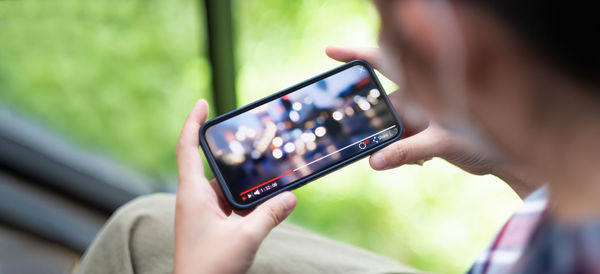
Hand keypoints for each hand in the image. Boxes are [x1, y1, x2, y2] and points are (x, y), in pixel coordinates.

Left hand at [174, 99, 296, 273]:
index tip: (202, 103)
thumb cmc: (209, 270)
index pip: (186, 148)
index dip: (192, 123)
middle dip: (232, 154)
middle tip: (253, 140)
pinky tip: (264, 203)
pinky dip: (245, 200)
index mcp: (192, 195)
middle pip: (213, 165)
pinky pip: (229, 205)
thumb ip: (269, 215)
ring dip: (243, 182)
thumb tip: (290, 197)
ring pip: (225, 187)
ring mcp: (202, 214)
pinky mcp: (211, 226)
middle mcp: (194, 200)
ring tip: (266, 173)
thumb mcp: (246, 238)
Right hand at [326, 45, 541, 197]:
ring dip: (386, 140)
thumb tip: (374, 161)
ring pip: (387, 124)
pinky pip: (398, 141)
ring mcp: (420, 114)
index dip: (356, 56)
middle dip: (366, 113)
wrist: (507, 158)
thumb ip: (408, 150)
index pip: (385, 62)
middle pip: (380, 98)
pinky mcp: (422, 133)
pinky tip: (415, 160)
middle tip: (348, 125)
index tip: (330, 51)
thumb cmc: (487, 140)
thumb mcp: (444, 143)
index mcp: (425, 84)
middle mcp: (420, 95)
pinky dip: (398, 151)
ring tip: (401, 153)